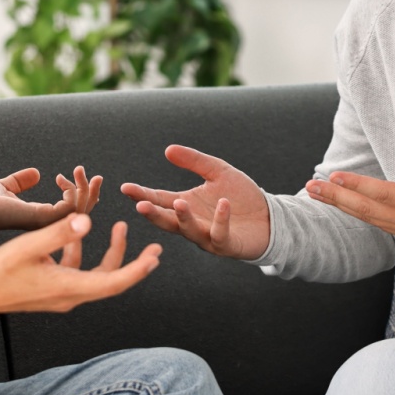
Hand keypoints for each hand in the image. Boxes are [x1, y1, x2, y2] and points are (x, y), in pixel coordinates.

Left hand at [0, 166, 101, 239]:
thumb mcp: (5, 187)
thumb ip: (20, 182)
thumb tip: (36, 174)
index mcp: (39, 217)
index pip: (69, 211)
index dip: (78, 193)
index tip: (69, 174)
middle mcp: (44, 223)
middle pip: (80, 213)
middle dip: (91, 193)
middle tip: (94, 176)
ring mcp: (44, 223)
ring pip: (79, 211)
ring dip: (85, 190)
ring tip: (80, 172)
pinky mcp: (41, 219)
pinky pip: (70, 209)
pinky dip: (74, 192)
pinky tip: (66, 180)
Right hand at [0, 214, 158, 341]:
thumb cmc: (0, 272)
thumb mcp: (30, 246)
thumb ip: (59, 233)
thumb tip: (87, 221)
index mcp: (70, 288)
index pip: (115, 282)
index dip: (137, 269)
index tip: (155, 256)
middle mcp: (72, 295)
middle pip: (112, 280)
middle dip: (134, 262)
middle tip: (154, 247)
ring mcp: (63, 294)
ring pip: (97, 275)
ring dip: (110, 253)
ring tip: (118, 228)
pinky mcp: (54, 289)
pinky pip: (78, 272)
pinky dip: (82, 253)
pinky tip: (76, 233)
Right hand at [119, 145, 270, 259]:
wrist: (269, 217)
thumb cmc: (241, 197)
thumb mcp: (218, 172)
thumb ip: (194, 161)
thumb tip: (168, 149)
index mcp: (186, 205)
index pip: (159, 200)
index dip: (142, 195)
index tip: (125, 188)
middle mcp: (192, 223)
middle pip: (168, 220)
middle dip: (154, 214)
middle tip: (140, 205)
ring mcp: (208, 236)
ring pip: (190, 231)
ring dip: (184, 218)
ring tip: (178, 203)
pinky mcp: (227, 244)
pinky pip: (221, 233)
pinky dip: (221, 220)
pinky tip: (223, 204)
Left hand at [304, 141, 394, 248]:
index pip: (385, 194)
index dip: (358, 185)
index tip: (335, 176)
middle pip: (367, 210)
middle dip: (337, 198)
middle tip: (311, 187)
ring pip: (368, 219)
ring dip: (341, 206)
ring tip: (316, 193)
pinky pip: (376, 223)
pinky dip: (355, 213)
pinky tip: (340, 203)